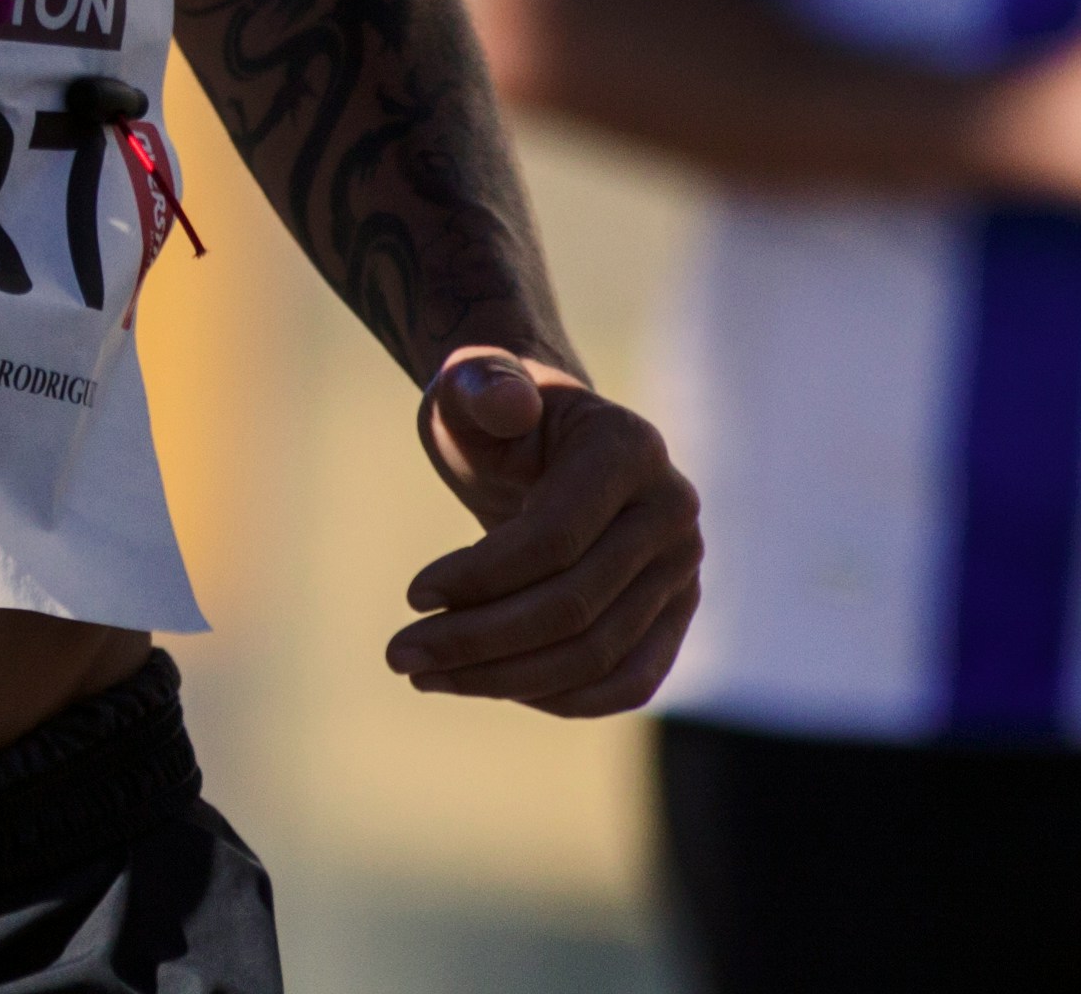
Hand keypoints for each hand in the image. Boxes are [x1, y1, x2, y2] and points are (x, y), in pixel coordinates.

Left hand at [386, 350, 700, 715]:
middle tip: (398, 654)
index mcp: (630, 448)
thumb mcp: (471, 382)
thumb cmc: (493, 412)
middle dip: (477, 641)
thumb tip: (508, 402)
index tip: (412, 593)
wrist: (540, 442)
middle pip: (574, 609)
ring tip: (425, 674)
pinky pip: (626, 682)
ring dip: (502, 679)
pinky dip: (556, 698)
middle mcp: (671, 512)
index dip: (479, 578)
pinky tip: (487, 683)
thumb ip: (483, 381)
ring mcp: (681, 570)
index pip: (555, 540)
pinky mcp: (675, 617)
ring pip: (595, 657)